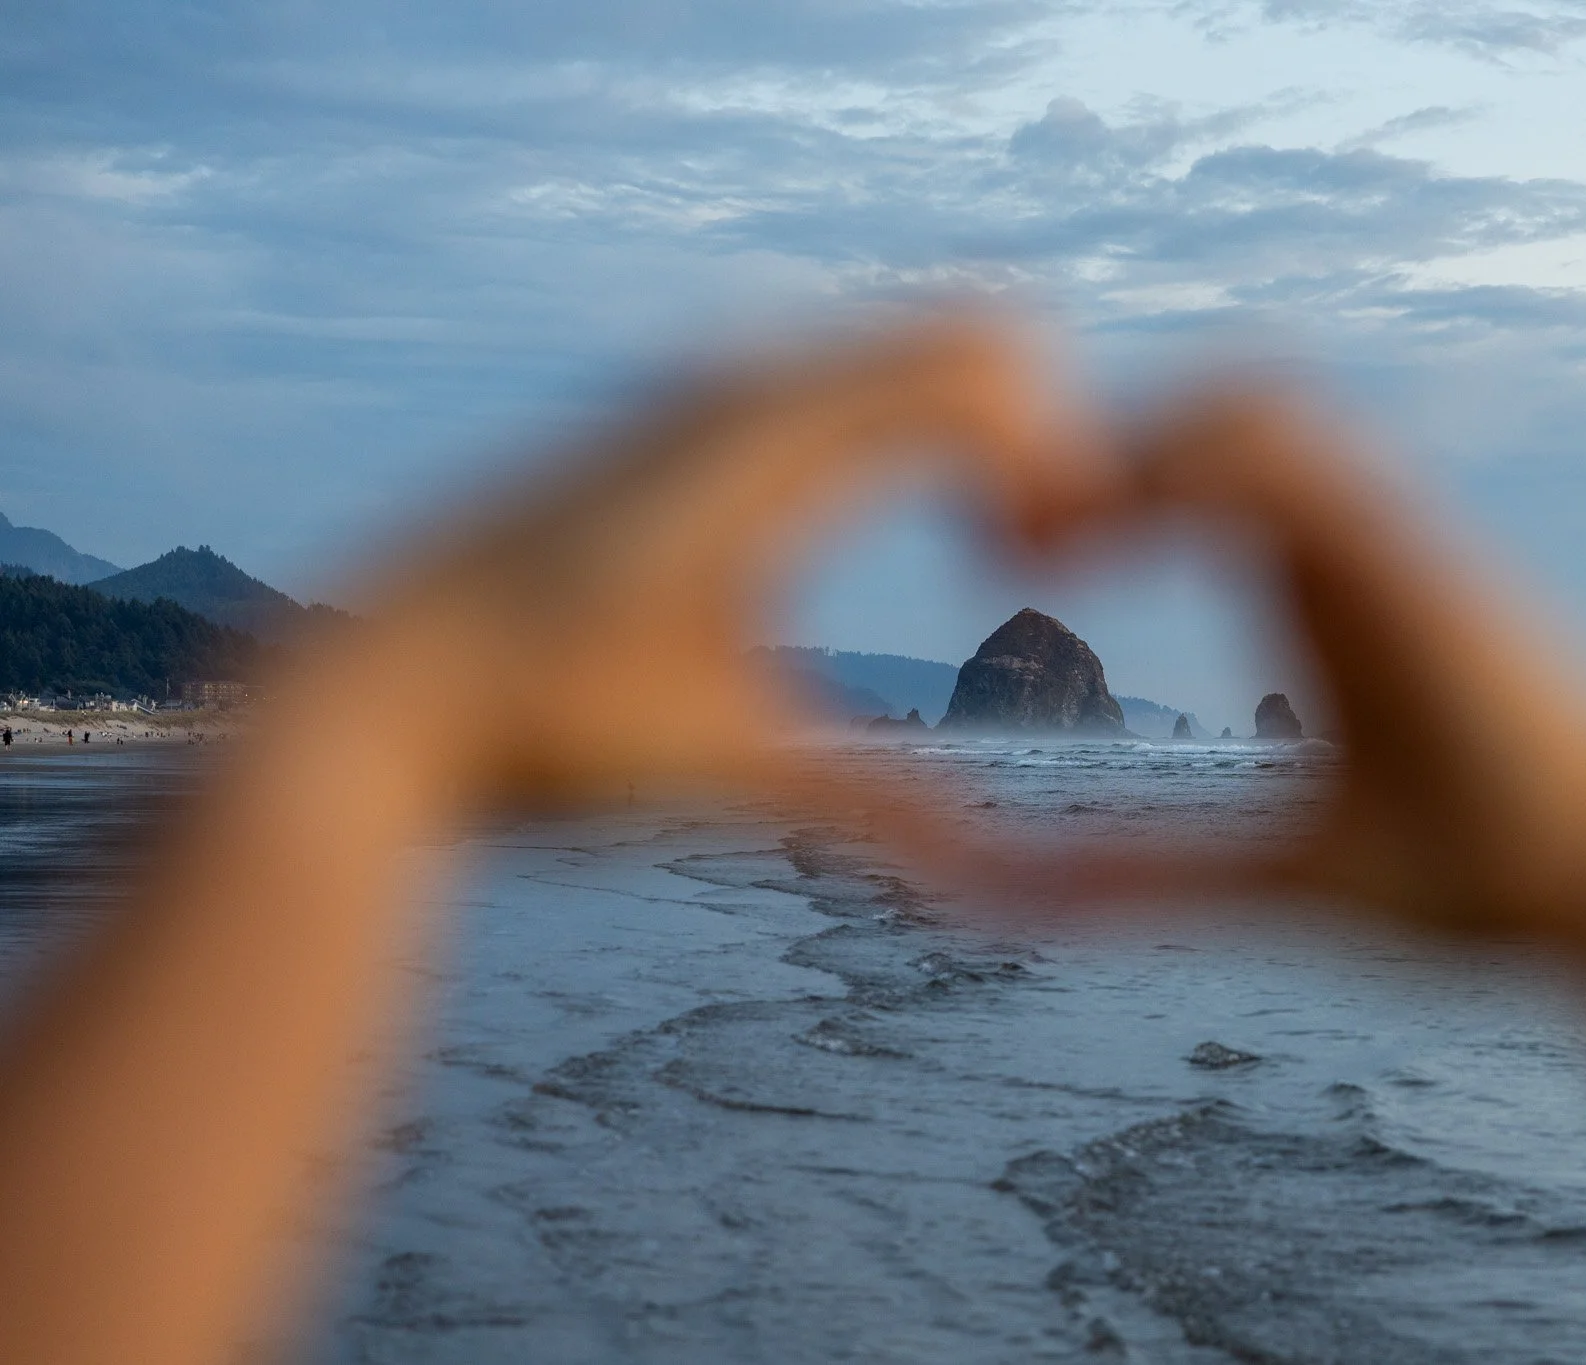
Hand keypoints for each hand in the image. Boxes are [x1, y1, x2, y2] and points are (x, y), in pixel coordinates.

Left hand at [321, 312, 1102, 809]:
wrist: (363, 698)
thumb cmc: (542, 729)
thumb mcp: (728, 764)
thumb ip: (876, 802)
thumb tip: (1001, 873)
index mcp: (765, 448)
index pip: (978, 369)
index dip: (1059, 449)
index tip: (1057, 554)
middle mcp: (730, 387)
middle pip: (961, 334)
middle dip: (1033, 429)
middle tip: (1045, 544)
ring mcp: (691, 392)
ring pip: (893, 350)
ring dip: (967, 425)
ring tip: (989, 538)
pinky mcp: (664, 423)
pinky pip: (828, 377)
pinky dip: (897, 425)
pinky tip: (890, 515)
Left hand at [1036, 386, 1585, 948]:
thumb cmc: (1469, 875)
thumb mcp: (1278, 871)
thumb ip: (1154, 873)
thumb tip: (1022, 907)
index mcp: (1314, 586)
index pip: (1189, 472)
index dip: (1091, 486)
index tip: (1009, 562)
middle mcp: (1348, 546)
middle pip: (1213, 410)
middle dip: (1098, 446)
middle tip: (1008, 544)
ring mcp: (1389, 543)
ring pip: (1255, 405)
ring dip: (1145, 444)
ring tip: (1056, 542)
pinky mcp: (1418, 565)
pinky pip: (1302, 466)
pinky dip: (1209, 469)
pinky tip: (1134, 532)